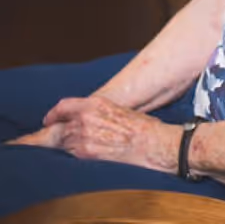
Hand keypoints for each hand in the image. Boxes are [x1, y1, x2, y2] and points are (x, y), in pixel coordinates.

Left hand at [8, 95, 177, 173]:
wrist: (151, 143)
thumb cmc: (141, 128)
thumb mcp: (117, 110)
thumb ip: (97, 113)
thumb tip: (85, 121)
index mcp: (95, 103)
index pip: (64, 107)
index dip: (53, 114)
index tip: (48, 119)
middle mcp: (85, 118)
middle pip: (57, 127)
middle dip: (49, 134)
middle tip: (36, 140)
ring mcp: (83, 137)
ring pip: (62, 142)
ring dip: (61, 146)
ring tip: (65, 149)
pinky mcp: (86, 154)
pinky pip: (70, 155)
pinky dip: (69, 155)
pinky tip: (74, 157)